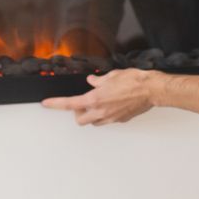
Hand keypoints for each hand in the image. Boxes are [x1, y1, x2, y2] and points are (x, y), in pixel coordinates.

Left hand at [40, 69, 155, 125]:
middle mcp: (101, 111)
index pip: (69, 104)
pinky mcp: (121, 120)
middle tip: (81, 104)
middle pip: (80, 120)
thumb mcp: (112, 75)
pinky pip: (108, 120)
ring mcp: (111, 118)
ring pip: (94, 122)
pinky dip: (106, 114)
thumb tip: (92, 81)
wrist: (151, 90)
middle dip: (77, 114)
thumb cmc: (134, 81)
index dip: (55, 104)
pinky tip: (112, 105)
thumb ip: (98, 80)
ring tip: (98, 104)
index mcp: (95, 99)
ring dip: (91, 115)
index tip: (47, 104)